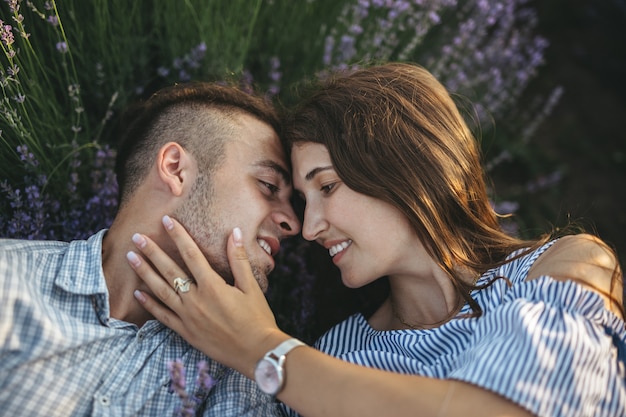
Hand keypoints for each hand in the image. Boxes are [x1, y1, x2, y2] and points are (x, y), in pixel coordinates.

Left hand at [127, 215, 288, 374]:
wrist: (256, 352)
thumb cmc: (257, 319)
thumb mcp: (251, 287)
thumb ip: (239, 259)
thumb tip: (235, 232)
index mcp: (212, 286)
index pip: (191, 254)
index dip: (178, 236)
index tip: (167, 221)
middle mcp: (196, 300)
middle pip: (169, 270)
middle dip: (151, 251)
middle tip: (136, 237)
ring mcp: (188, 317)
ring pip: (160, 291)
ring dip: (144, 273)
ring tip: (131, 258)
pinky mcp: (186, 332)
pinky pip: (163, 316)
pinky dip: (149, 304)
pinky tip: (139, 293)